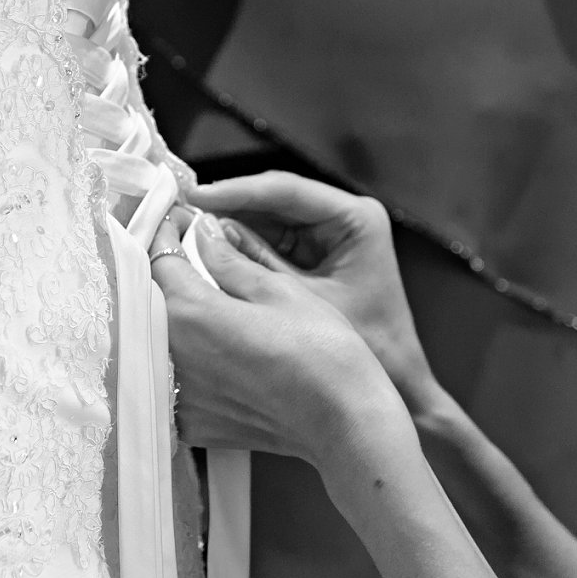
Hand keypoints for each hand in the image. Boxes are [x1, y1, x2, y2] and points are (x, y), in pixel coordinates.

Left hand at [151, 215, 408, 470]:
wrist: (345, 422)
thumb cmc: (323, 353)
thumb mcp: (279, 290)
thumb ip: (229, 260)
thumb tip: (203, 232)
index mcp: (191, 313)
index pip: (160, 257)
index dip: (170, 232)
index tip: (182, 222)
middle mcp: (172, 356)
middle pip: (150, 301)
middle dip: (167, 273)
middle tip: (191, 254)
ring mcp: (179, 396)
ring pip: (158, 342)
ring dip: (171, 318)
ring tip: (204, 303)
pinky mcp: (191, 424)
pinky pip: (171, 382)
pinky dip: (182, 362)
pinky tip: (211, 353)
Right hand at [184, 172, 435, 403]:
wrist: (396, 387)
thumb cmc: (367, 349)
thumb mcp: (303, 302)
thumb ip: (255, 265)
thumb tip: (205, 233)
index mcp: (356, 219)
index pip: (286, 190)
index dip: (236, 192)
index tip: (195, 196)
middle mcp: (345, 219)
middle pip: (274, 200)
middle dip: (228, 205)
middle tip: (179, 208)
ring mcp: (330, 237)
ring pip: (268, 219)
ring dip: (230, 224)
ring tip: (184, 227)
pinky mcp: (316, 256)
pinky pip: (271, 241)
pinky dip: (242, 246)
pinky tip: (207, 251)